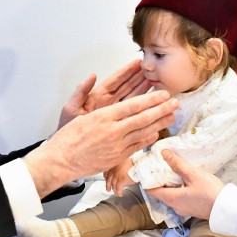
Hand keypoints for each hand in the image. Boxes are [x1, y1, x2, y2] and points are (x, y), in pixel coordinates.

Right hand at [25, 90, 178, 197]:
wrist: (61, 160)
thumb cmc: (67, 136)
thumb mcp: (74, 110)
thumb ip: (86, 92)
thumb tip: (94, 76)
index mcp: (103, 117)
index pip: (133, 105)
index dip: (150, 100)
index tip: (163, 94)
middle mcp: (113, 130)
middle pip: (142, 118)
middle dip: (161, 109)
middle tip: (175, 103)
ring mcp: (116, 145)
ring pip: (143, 132)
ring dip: (159, 124)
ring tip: (172, 116)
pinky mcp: (116, 157)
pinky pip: (136, 146)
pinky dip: (147, 138)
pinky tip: (156, 132)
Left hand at [58, 59, 148, 128]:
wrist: (69, 147)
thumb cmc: (68, 125)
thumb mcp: (71, 107)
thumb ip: (81, 92)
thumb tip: (92, 75)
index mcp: (97, 96)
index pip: (115, 81)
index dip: (126, 71)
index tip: (137, 63)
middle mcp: (108, 102)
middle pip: (127, 87)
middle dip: (139, 78)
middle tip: (152, 70)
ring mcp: (113, 112)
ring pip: (132, 98)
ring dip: (143, 90)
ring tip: (155, 81)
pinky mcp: (117, 122)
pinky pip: (131, 113)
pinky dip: (141, 107)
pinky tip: (151, 103)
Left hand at [104, 158, 135, 195]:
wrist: (138, 166)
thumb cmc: (134, 164)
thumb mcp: (124, 163)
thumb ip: (120, 167)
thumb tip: (120, 171)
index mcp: (114, 164)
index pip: (106, 172)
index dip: (106, 177)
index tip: (106, 180)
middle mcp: (113, 170)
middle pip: (108, 179)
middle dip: (108, 185)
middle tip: (108, 189)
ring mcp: (116, 175)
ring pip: (113, 185)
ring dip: (114, 190)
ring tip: (116, 193)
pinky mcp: (121, 181)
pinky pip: (118, 189)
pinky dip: (119, 192)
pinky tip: (120, 194)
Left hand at [146, 149, 223, 219]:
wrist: (227, 208)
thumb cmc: (210, 191)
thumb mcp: (193, 175)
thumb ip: (177, 164)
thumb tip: (163, 153)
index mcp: (171, 198)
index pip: (151, 190)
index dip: (147, 179)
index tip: (147, 168)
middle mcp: (174, 206)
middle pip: (160, 191)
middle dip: (159, 178)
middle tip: (160, 164)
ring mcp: (182, 209)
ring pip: (170, 194)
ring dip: (170, 183)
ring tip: (171, 168)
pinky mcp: (190, 208)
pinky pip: (179, 197)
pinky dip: (178, 187)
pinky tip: (184, 178)